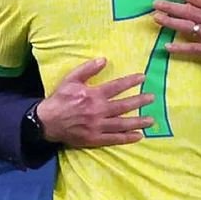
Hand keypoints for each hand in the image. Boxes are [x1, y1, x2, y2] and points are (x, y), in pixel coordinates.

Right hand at [36, 58, 154, 146]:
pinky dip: (127, 138)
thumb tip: (104, 60)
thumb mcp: (70, 79)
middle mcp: (97, 111)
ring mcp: (97, 126)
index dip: (131, 81)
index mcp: (93, 95)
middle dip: (140, 101)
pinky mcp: (95, 138)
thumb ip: (87, 69)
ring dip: (138, 122)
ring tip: (151, 120)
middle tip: (152, 98)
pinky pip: (114, 139)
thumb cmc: (60, 99)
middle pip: (123, 106)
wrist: (47, 121)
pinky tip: (139, 136)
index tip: (143, 77)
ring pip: (122, 124)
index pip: (116, 87)